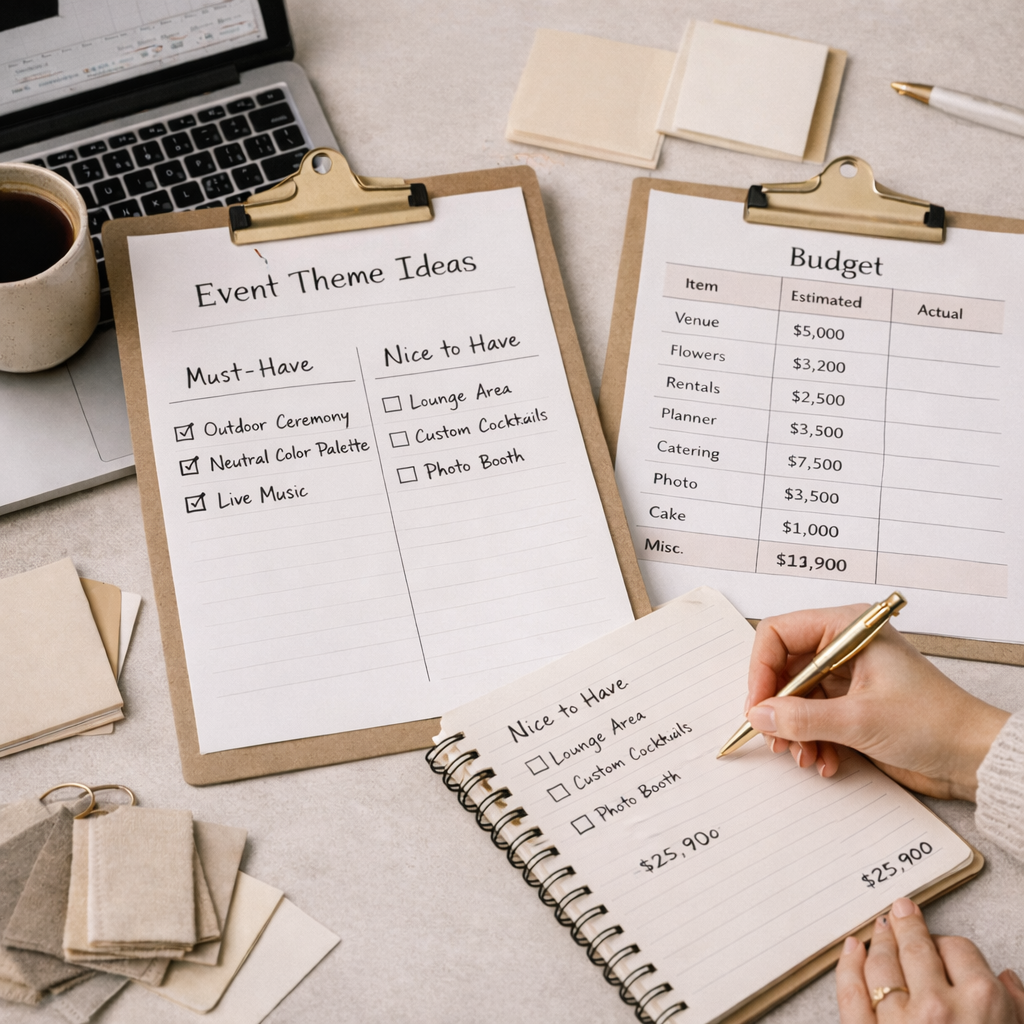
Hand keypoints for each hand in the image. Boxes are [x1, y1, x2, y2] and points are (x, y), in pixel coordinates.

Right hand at [746, 605, 1009, 798]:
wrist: (973, 757)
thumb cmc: (934, 722)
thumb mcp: (859, 720)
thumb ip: (801, 717)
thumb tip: (758, 714)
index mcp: (848, 629)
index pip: (780, 634)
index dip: (761, 669)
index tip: (757, 705)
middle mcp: (844, 647)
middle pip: (783, 668)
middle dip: (777, 707)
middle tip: (775, 737)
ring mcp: (847, 677)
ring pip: (795, 697)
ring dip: (795, 730)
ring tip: (805, 755)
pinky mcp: (851, 704)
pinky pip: (812, 717)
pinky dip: (812, 740)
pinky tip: (824, 760)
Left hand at [837, 897, 1023, 1022]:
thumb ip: (1014, 1005)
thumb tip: (1006, 978)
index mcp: (981, 1000)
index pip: (957, 948)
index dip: (948, 944)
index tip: (941, 943)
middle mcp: (937, 1006)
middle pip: (915, 948)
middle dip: (906, 926)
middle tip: (900, 911)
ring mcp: (898, 1022)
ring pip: (881, 964)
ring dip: (879, 942)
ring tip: (879, 929)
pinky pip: (852, 993)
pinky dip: (849, 966)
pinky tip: (852, 949)